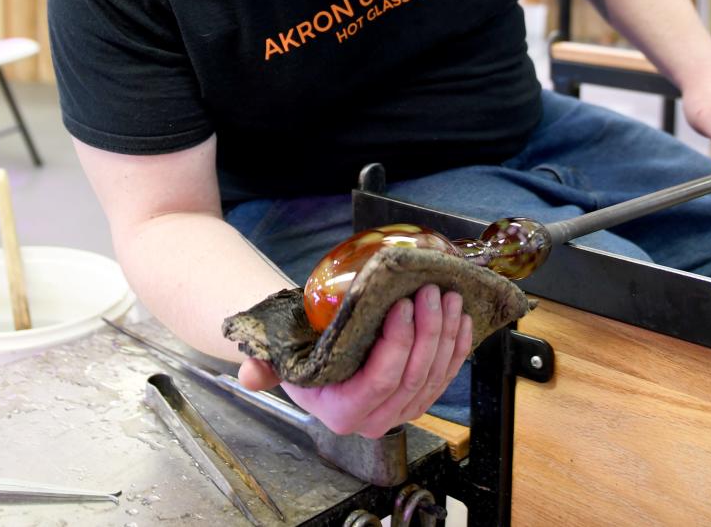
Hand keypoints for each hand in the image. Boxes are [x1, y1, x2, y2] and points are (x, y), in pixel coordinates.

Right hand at [236, 283, 471, 437]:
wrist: (314, 351)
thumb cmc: (297, 348)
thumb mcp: (274, 355)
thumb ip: (261, 367)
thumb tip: (248, 375)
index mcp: (342, 413)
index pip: (379, 382)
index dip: (398, 344)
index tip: (403, 304)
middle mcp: (375, 420)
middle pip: (413, 377)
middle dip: (429, 332)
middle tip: (431, 291)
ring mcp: (402, 411)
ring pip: (435, 377)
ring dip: (447, 335)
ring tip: (449, 296)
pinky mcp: (420, 397)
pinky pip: (446, 376)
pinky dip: (458, 346)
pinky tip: (462, 318)